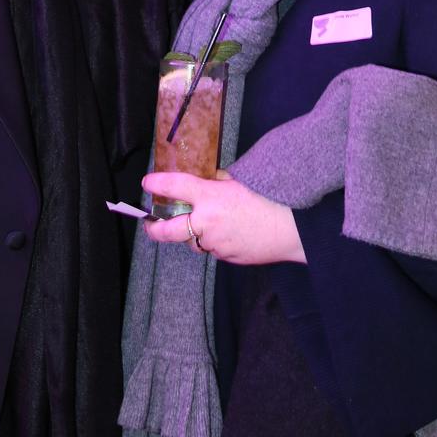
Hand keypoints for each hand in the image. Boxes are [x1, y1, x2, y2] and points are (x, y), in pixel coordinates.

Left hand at [143, 170, 306, 264]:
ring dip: (193, 234)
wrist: (290, 229)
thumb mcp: (239, 182)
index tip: (147, 183)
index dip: (156, 184)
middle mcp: (206, 221)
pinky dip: (214, 241)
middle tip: (149, 224)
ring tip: (208, 224)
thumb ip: (217, 182)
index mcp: (209, 197)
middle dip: (153, 228)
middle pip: (167, 230)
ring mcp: (213, 242)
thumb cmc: (267, 199)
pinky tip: (230, 232)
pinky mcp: (224, 256)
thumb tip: (205, 180)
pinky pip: (212, 248)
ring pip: (193, 240)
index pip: (173, 187)